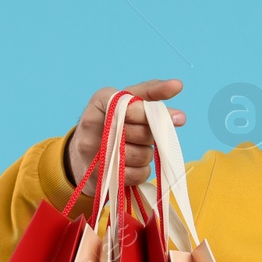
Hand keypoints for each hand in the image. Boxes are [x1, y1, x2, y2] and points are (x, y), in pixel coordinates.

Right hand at [65, 79, 185, 195]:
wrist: (82, 158)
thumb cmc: (112, 124)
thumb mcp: (126, 102)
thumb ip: (151, 92)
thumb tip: (178, 85)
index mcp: (100, 101)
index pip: (133, 106)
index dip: (155, 115)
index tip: (179, 118)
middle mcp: (91, 124)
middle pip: (142, 132)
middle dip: (150, 136)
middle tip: (144, 136)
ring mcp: (92, 152)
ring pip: (142, 155)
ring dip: (146, 154)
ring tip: (134, 149)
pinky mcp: (99, 177)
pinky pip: (137, 174)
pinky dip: (140, 172)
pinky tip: (130, 166)